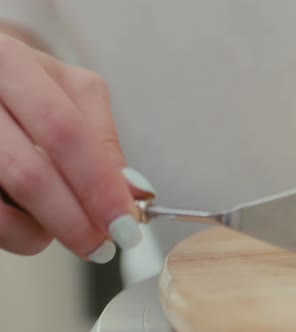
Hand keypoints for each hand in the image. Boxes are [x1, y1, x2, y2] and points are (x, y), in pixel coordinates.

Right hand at [0, 34, 154, 262]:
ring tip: (74, 235)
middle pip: (30, 172)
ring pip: (5, 199)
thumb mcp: (66, 93)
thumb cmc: (23, 89)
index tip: (128, 220)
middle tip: (105, 245)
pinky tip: (36, 230)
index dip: (100, 184)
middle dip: (76, 218)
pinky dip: (17, 233)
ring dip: (46, 230)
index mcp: (12, 64)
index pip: (65, 132)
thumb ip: (101, 139)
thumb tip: (135, 191)